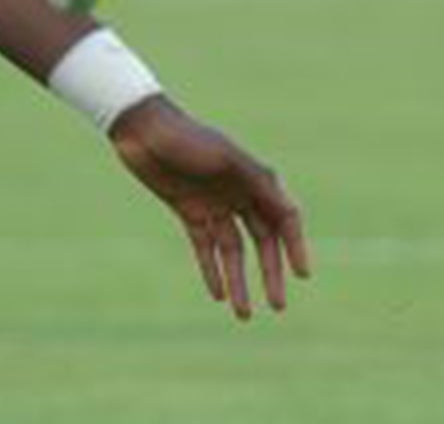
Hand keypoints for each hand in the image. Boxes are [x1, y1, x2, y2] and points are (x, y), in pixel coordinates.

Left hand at [109, 96, 310, 319]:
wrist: (141, 129)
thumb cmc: (187, 137)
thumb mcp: (227, 157)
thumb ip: (259, 184)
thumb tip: (292, 214)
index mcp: (255, 180)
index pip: (284, 220)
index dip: (296, 247)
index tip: (301, 275)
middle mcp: (239, 195)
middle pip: (262, 243)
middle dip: (270, 274)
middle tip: (277, 306)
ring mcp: (214, 205)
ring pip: (232, 251)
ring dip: (238, 280)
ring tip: (243, 314)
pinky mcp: (189, 211)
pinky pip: (204, 246)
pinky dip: (211, 269)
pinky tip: (218, 294)